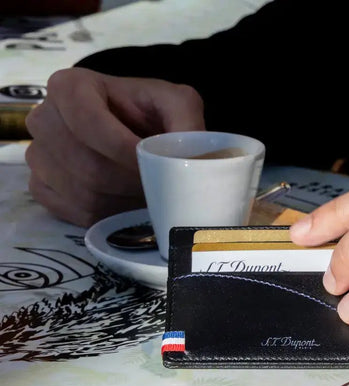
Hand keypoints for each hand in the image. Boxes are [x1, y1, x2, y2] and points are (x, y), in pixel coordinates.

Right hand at [25, 68, 204, 226]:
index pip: (87, 122)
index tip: (154, 162)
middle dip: (130, 180)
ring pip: (82, 192)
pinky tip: (129, 202)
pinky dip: (109, 213)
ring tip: (149, 191)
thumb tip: (187, 158)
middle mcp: (44, 118)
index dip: (123, 148)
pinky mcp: (41, 186)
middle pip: (86, 164)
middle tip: (160, 184)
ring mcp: (38, 155)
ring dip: (124, 200)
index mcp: (69, 87)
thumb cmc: (152, 113)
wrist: (135, 131)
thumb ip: (185, 122)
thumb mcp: (177, 104)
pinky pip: (74, 211)